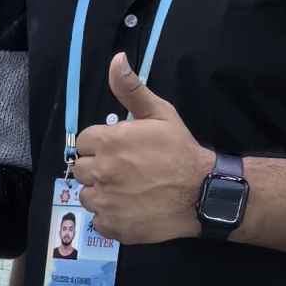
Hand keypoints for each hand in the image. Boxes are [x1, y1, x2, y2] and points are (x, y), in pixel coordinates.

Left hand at [70, 52, 214, 243]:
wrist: (202, 192)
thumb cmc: (181, 151)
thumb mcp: (160, 114)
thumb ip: (132, 89)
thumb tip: (116, 60)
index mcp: (107, 142)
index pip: (85, 142)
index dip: (101, 145)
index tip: (121, 150)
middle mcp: (100, 172)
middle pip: (82, 169)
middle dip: (99, 168)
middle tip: (125, 171)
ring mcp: (105, 201)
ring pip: (88, 195)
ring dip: (102, 193)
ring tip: (128, 190)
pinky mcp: (112, 226)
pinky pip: (99, 220)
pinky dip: (111, 216)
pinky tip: (130, 208)